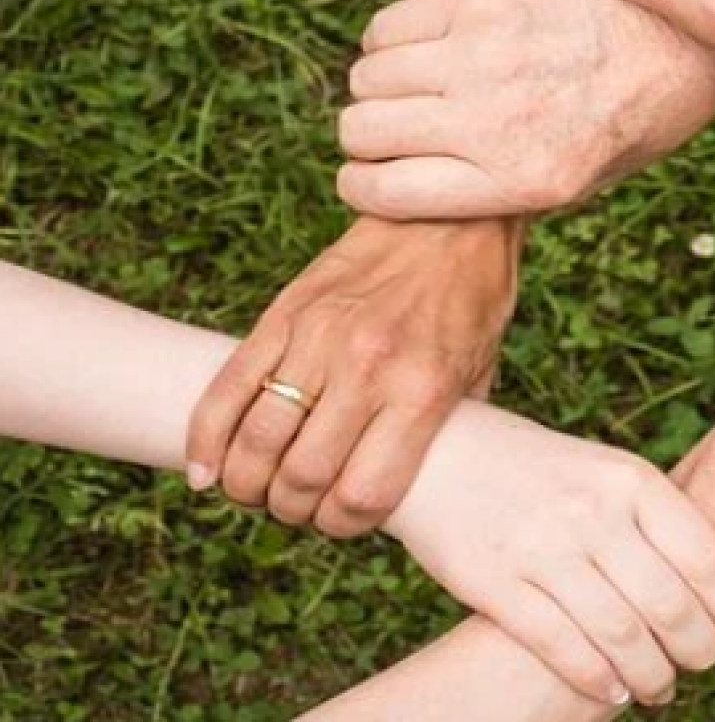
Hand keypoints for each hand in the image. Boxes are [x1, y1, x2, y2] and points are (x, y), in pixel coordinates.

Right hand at [187, 217, 519, 536]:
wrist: (446, 218)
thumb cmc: (471, 301)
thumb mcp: (479, 374)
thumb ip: (446, 432)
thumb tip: (414, 488)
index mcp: (422, 392)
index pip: (362, 494)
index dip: (343, 526)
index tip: (341, 522)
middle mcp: (367, 369)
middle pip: (302, 477)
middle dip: (293, 510)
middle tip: (297, 508)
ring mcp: (319, 339)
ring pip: (257, 441)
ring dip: (247, 484)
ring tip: (255, 491)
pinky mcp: (283, 314)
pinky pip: (227, 389)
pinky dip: (206, 439)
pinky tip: (205, 470)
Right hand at [334, 0, 714, 219]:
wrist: (680, 38)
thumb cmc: (630, 120)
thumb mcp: (579, 184)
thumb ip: (500, 192)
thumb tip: (413, 191)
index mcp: (520, 182)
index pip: (382, 192)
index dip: (361, 185)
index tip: (369, 175)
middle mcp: (494, 123)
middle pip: (363, 130)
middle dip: (365, 137)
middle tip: (392, 131)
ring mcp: (484, 57)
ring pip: (368, 76)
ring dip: (375, 87)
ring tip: (409, 88)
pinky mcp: (483, 1)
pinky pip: (389, 25)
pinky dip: (386, 41)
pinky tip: (417, 48)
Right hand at [385, 402, 714, 706]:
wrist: (439, 452)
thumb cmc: (541, 471)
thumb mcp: (605, 471)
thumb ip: (654, 518)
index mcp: (629, 479)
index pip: (706, 557)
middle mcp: (591, 511)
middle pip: (671, 605)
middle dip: (700, 650)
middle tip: (705, 664)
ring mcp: (541, 547)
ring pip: (621, 635)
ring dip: (653, 676)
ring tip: (662, 689)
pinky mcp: (495, 583)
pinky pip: (561, 646)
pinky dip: (597, 679)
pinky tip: (614, 691)